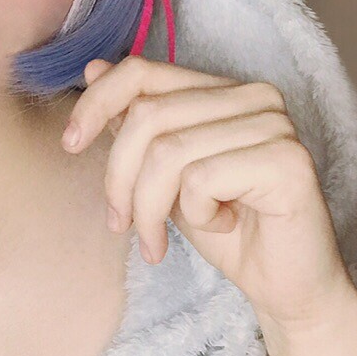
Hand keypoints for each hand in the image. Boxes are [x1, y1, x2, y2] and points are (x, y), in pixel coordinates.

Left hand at [62, 54, 356, 334]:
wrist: (286, 287)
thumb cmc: (227, 230)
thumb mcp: (164, 175)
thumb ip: (136, 123)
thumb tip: (93, 68)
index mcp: (223, 88)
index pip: (140, 71)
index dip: (95, 104)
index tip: (70, 145)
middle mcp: (254, 95)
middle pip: (147, 116)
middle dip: (119, 178)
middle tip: (120, 224)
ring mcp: (274, 125)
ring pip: (168, 152)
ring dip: (150, 208)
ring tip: (158, 242)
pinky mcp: (286, 161)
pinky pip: (201, 179)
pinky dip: (196, 215)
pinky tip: (221, 226)